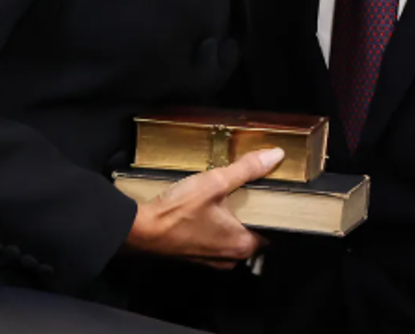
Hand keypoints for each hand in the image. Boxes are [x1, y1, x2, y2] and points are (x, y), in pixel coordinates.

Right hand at [125, 147, 285, 269]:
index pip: (273, 229)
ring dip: (234, 215)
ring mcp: (212, 258)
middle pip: (254, 230)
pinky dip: (218, 221)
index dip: (274, 209)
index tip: (274, 191)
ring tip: (231, 192)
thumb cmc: (178, 212)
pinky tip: (211, 204)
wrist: (140, 230)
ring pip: (234, 233)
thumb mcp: (215, 182)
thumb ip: (247, 169)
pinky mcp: (197, 253)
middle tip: (253, 186)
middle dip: (253, 209)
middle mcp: (230, 256)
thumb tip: (274, 156)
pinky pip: (217, 236)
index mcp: (242, 244)